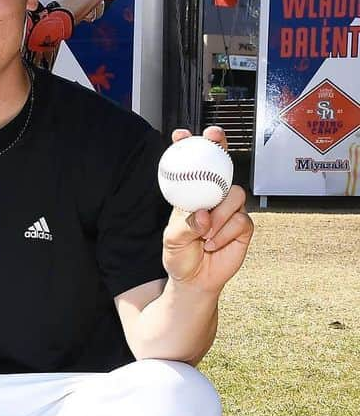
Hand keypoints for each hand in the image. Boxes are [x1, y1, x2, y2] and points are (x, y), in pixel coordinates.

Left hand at [162, 127, 253, 293]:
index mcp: (192, 195)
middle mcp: (213, 197)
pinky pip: (240, 220)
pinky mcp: (243, 226)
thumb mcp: (173, 240)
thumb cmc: (180, 256)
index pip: (193, 168)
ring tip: (204, 235)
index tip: (180, 135)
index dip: (190, 148)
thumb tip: (203, 214)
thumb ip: (185, 226)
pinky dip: (224, 233)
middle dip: (219, 146)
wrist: (194, 280)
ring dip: (218, 216)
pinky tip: (213, 244)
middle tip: (213, 137)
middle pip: (222, 166)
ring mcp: (230, 210)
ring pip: (234, 195)